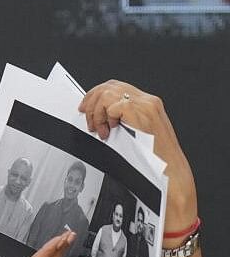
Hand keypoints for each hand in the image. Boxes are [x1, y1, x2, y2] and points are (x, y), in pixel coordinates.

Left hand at [78, 80, 196, 227]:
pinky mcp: (141, 112)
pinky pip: (112, 106)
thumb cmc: (152, 159)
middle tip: (87, 120)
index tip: (85, 108)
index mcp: (148, 104)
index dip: (96, 94)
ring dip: (96, 113)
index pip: (116, 87)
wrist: (170, 171)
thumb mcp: (135, 135)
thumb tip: (98, 118)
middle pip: (109, 85)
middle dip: (91, 101)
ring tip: (100, 130)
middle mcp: (148, 101)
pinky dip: (104, 119)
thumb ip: (123, 121)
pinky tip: (108, 133)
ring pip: (107, 93)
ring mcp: (145, 105)